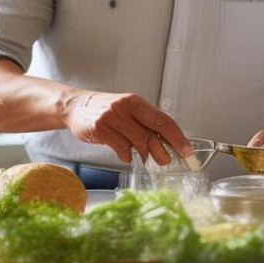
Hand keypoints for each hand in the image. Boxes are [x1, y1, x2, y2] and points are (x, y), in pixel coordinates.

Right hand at [65, 91, 191, 164]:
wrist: (76, 106)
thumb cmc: (106, 109)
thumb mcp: (128, 111)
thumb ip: (145, 125)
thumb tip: (168, 144)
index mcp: (136, 102)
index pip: (163, 120)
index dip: (178, 137)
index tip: (187, 151)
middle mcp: (126, 107)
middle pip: (152, 133)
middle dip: (163, 150)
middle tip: (166, 160)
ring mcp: (112, 118)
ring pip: (138, 142)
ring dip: (144, 154)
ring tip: (144, 157)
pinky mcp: (101, 129)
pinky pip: (121, 148)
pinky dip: (127, 155)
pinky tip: (126, 154)